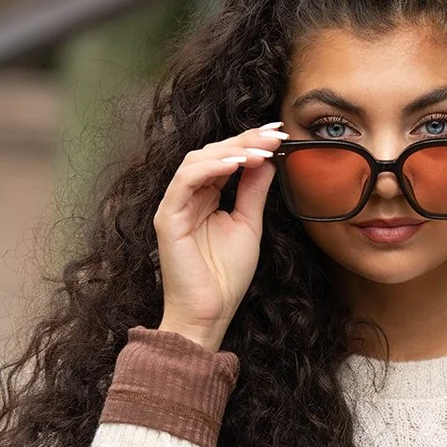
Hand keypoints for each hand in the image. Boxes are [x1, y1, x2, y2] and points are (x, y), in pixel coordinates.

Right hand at [152, 120, 286, 348]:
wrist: (209, 313)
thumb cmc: (225, 277)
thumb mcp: (249, 225)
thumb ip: (254, 192)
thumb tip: (268, 160)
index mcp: (206, 197)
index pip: (225, 159)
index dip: (250, 142)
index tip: (279, 134)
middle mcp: (188, 196)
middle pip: (212, 153)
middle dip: (245, 140)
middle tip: (275, 134)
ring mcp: (175, 205)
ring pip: (197, 160)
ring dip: (231, 151)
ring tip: (261, 150)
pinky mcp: (168, 217)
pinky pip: (186, 181)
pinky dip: (211, 168)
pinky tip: (236, 165)